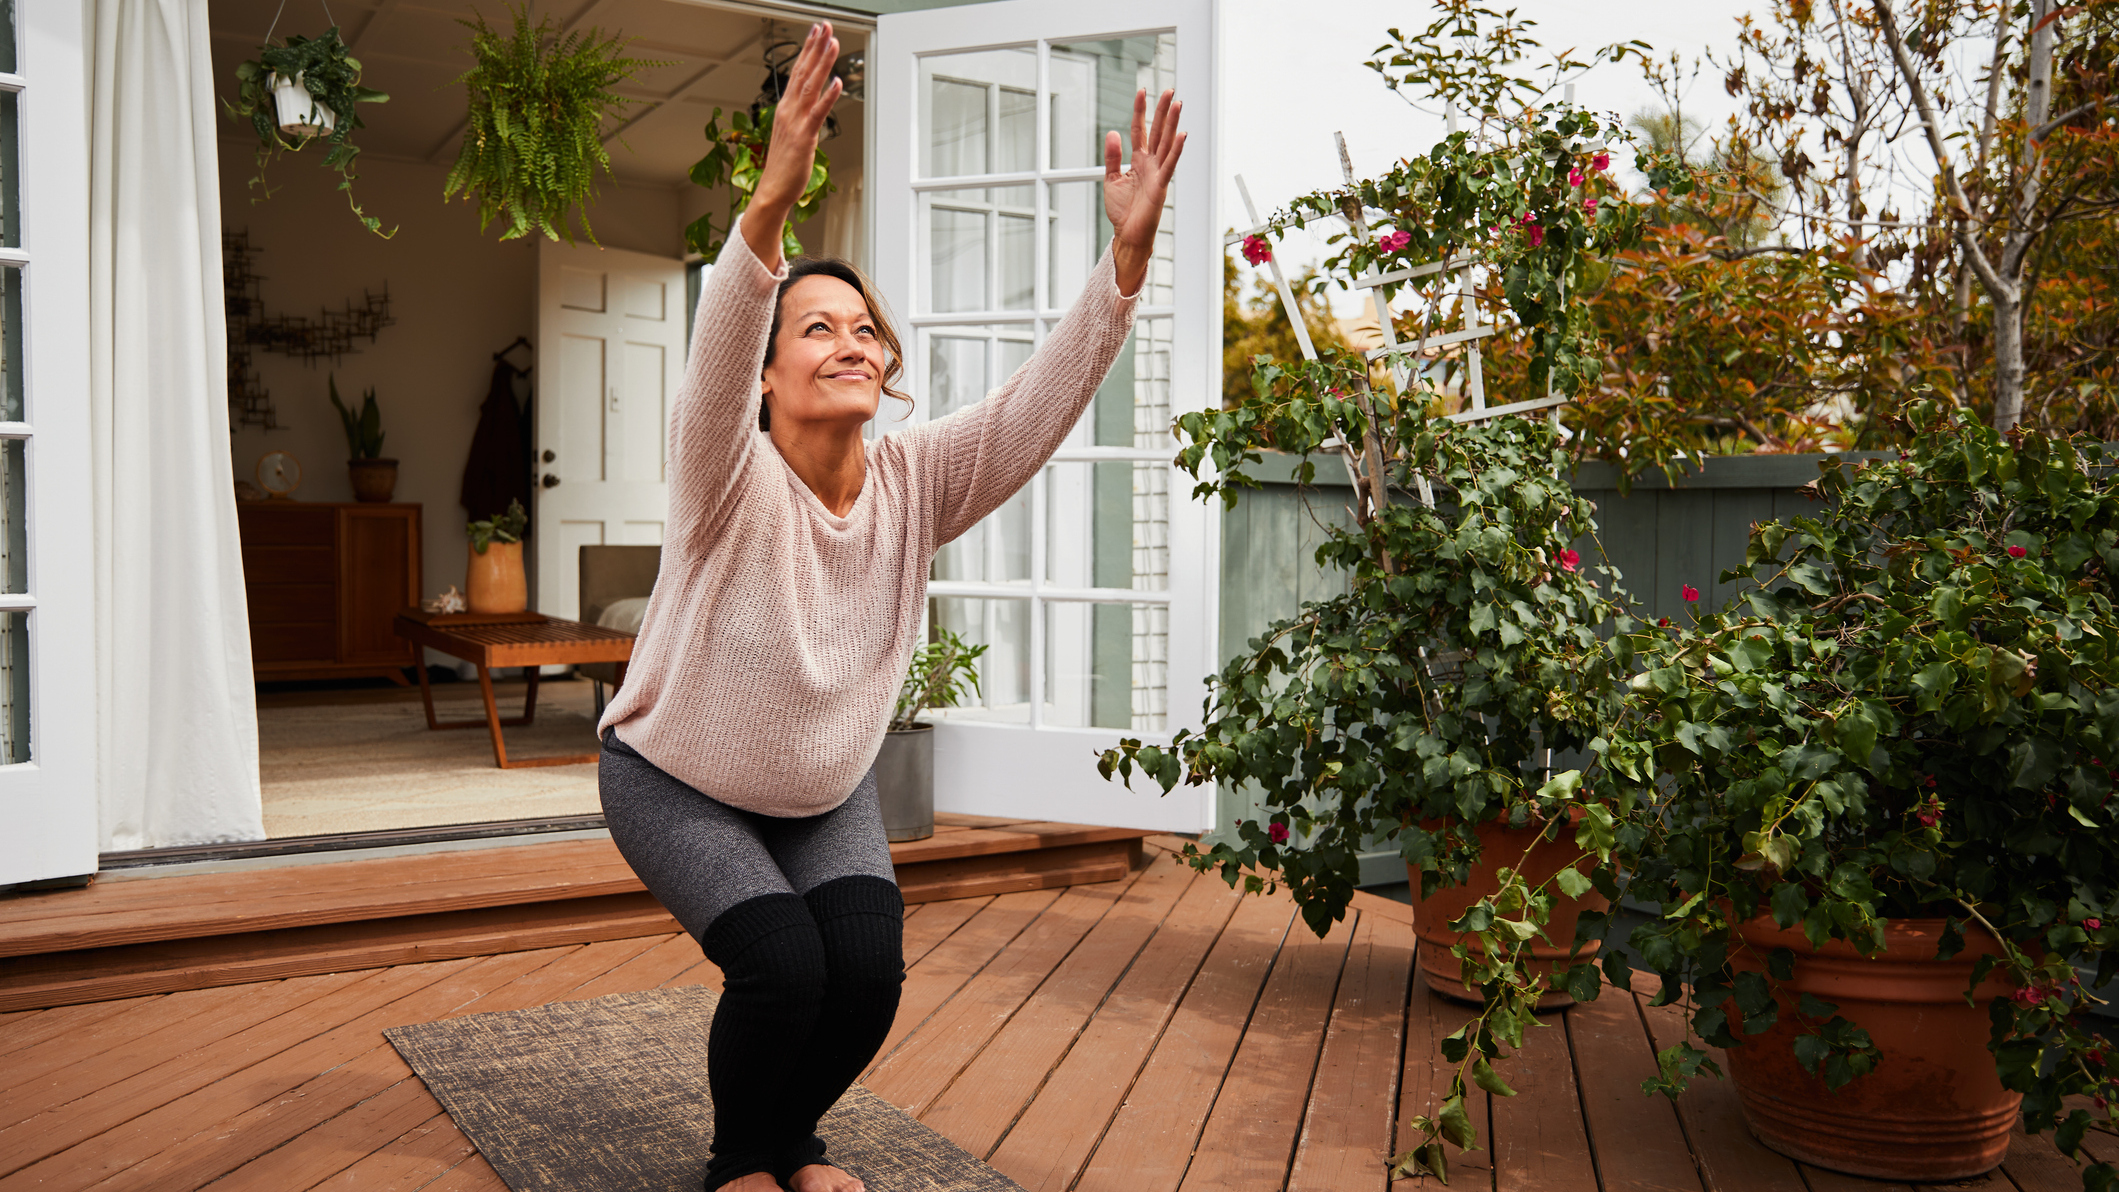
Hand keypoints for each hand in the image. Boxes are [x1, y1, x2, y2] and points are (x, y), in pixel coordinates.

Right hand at [743, 22, 842, 271]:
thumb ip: (801, 118)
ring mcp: (795, 123)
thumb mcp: (791, 136)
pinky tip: (837, 82)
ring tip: (832, 43)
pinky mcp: (804, 138)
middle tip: (824, 26)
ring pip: (811, 87)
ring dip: (822, 64)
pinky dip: (828, 97)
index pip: (797, 73)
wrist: (772, 191)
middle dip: (814, 48)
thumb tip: (811, 107)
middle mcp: (789, 111)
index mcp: (786, 109)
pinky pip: (818, 114)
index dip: (807, 51)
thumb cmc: (784, 167)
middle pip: (803, 72)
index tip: (815, 32)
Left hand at [1103, 89, 1187, 296]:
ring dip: (1172, 124)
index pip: (1140, 130)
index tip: (1142, 91)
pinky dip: (1176, 150)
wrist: (1127, 234)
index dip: (1140, 111)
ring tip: (1178, 104)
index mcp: (1138, 161)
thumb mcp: (1111, 178)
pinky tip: (1182, 135)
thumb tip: (1113, 132)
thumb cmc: (1122, 210)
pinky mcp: (1161, 186)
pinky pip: (1169, 165)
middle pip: (1158, 131)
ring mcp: (1157, 173)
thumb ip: (1113, 156)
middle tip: (1169, 90)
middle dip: (1162, 111)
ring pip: (1167, 143)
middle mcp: (1150, 164)